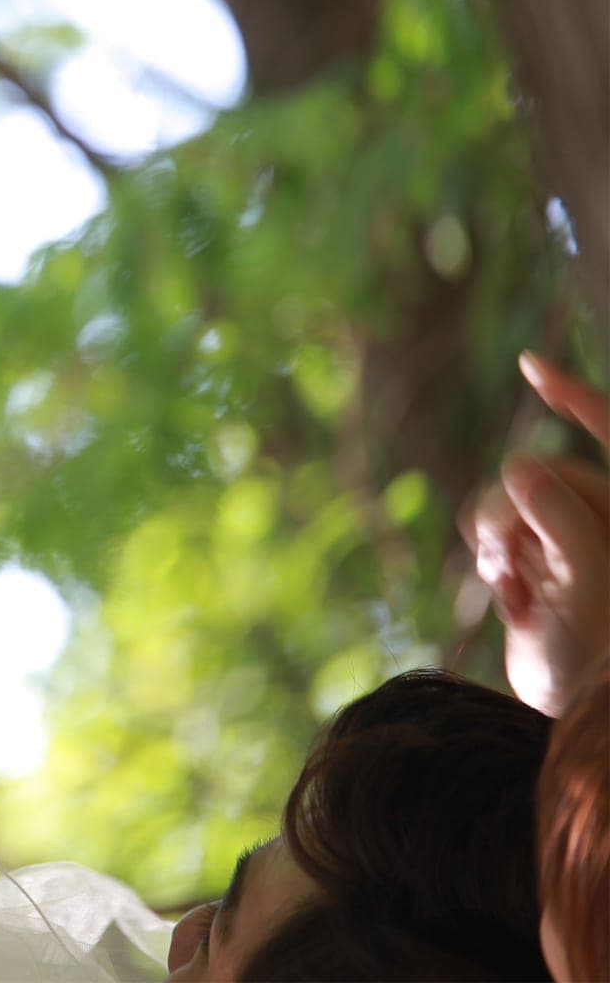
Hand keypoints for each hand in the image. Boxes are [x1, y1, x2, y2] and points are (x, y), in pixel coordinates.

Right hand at [463, 352, 609, 716]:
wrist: (582, 725)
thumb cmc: (607, 657)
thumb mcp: (593, 579)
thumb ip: (563, 515)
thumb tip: (521, 468)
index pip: (609, 436)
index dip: (576, 396)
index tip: (528, 365)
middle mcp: (604, 525)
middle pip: (542, 475)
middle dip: (513, 509)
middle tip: (503, 554)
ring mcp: (571, 548)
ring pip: (512, 505)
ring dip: (496, 538)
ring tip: (506, 582)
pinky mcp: (541, 573)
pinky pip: (500, 539)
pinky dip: (493, 563)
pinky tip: (509, 599)